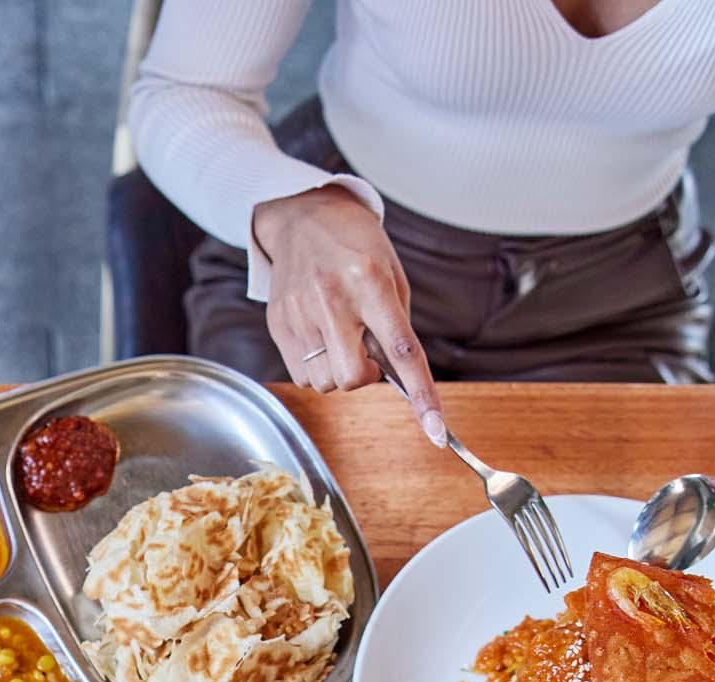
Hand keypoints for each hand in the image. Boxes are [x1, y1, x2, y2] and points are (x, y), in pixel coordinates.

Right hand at [252, 185, 447, 444]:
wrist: (301, 217)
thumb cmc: (355, 245)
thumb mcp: (391, 274)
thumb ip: (394, 325)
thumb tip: (395, 376)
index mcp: (370, 283)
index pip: (403, 352)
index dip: (422, 396)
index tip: (435, 431)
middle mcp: (333, 300)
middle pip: (354, 378)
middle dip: (366, 377)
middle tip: (366, 351)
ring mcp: (300, 314)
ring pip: (326, 383)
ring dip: (340, 372)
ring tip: (339, 338)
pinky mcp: (278, 324)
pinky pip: (302, 376)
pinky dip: (317, 370)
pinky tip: (319, 340)